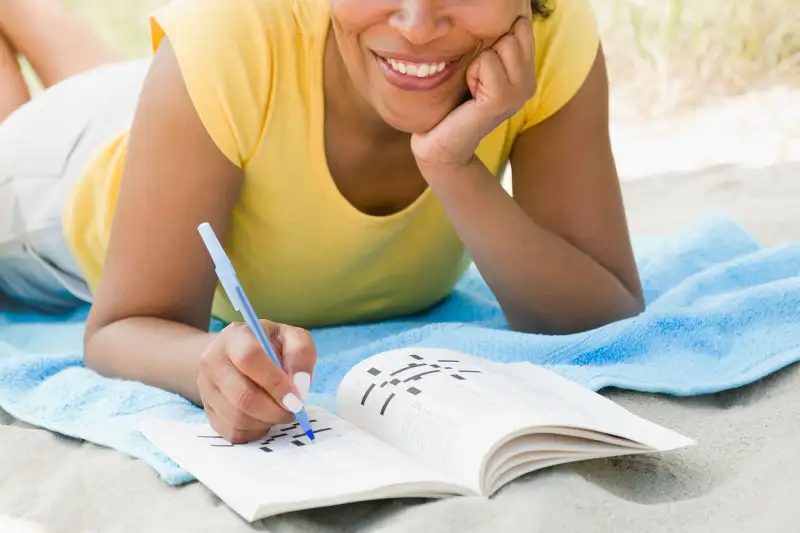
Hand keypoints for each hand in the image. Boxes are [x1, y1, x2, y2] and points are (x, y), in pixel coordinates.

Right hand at [197, 320, 316, 443]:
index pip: (249, 358)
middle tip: (293, 410)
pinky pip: (233, 432)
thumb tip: (299, 385)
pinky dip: (255, 430)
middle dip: (274, 409)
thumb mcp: (291, 338)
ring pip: (237, 418)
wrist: (237, 356)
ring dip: (267, 420)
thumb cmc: (270, 346)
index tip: (295, 398)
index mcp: (234, 336)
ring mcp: (206, 388)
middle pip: (242, 396)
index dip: (275, 382)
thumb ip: (301, 354)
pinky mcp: (208, 412)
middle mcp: (212, 361)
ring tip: (279, 410)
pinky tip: (264, 417)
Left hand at [411, 15, 535, 170]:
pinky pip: (488, 62)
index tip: (482, 61)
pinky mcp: (502, 101)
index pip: (522, 27)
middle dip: (487, 48)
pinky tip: (470, 94)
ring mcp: (519, 94)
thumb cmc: (454, 101)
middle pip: (514, 33)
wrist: (441, 143)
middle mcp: (529, 83)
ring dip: (478, 61)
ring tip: (472, 85)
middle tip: (474, 77)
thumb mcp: (479, 65)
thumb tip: (509, 9)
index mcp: (526, 73)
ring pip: (503, 45)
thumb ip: (496, 41)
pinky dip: (473, 73)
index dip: (497, 34)